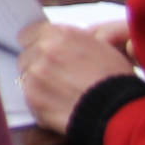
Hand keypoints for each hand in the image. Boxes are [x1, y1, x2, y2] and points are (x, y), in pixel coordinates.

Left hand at [19, 18, 139, 133]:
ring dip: (37, 83)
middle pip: (26, 55)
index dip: (36, 44)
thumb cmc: (115, 79)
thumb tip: (54, 44)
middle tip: (55, 77)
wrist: (119, 111)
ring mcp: (35, 73)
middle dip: (37, 64)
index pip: (29, 33)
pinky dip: (40, 102)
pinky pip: (28, 96)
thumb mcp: (99, 47)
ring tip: (60, 94)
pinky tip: (58, 106)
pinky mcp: (32, 96)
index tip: (40, 53)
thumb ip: (70, 42)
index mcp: (60, 34)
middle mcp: (44, 50)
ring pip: (25, 75)